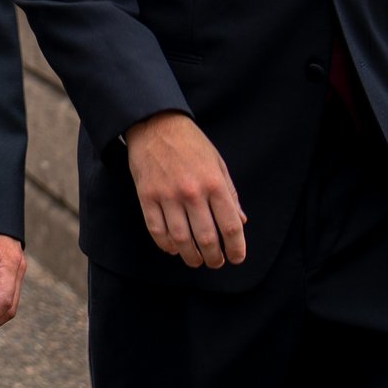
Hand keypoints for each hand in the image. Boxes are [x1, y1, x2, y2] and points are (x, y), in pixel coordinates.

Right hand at [124, 111, 247, 267]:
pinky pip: (156, 229)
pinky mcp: (146, 196)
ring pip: (181, 239)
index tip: (236, 258)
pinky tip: (173, 249)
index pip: (230, 227)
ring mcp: (167, 195)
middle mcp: (192, 192)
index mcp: (214, 184)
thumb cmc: (191, 144)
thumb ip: (230, 194)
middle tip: (216, 263)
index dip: (236, 248)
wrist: (155, 124)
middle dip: (214, 258)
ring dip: (191, 256)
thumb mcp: (218, 164)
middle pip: (206, 238)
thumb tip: (241, 222)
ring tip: (196, 261)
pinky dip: (166, 245)